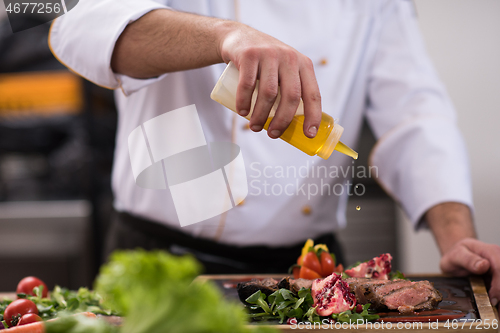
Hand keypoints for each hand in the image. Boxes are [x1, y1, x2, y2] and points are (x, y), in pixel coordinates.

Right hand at [219, 23, 321, 138]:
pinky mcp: (249, 54)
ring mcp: (269, 54)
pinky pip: (248, 84)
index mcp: (303, 65)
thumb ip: (292, 89)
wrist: (239, 37)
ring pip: (269, 93)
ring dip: (261, 115)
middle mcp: (289, 57)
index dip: (313, 116)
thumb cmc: (265, 63)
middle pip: (291, 96)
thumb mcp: (285, 69)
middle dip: (282, 120)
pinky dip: (244, 102)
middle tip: (273, 135)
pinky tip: (242, 112)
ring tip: (254, 127)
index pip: (313, 94)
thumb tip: (295, 126)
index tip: (309, 134)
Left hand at [439, 238, 499, 307]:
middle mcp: (499, 260)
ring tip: (496, 315)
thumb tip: (484, 265)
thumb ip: (468, 260)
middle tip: (496, 314)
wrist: (457, 256)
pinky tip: (496, 311)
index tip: (493, 299)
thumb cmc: (456, 255)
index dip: (499, 286)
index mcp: (491, 252)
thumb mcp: (456, 255)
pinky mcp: (499, 279)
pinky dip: (499, 300)